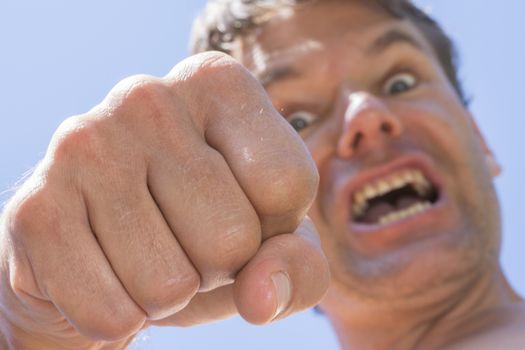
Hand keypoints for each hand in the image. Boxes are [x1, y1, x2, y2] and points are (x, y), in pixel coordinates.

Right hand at [0, 52, 328, 348]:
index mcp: (220, 82)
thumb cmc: (206, 228)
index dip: (271, 225)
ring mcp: (86, 146)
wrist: (110, 238)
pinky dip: (120, 314)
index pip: (288, 184)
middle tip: (186, 236)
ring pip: (171, 284)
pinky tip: (107, 269)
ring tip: (147, 251)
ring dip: (169, 292)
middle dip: (218, 264)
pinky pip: (110, 312)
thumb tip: (261, 297)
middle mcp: (149, 97)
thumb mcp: (274, 240)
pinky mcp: (35, 208)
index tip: (239, 206)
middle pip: (233, 238)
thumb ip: (299, 267)